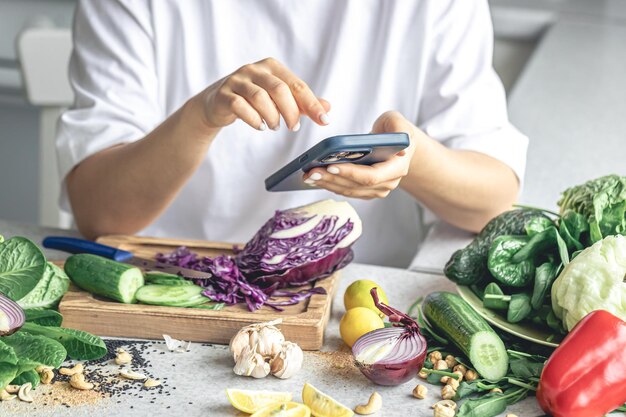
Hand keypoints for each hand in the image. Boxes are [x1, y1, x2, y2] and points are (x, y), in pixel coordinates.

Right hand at [198, 57, 329, 130]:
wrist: (217, 103)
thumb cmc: (253, 100)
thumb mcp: (280, 100)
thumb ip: (302, 104)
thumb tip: (327, 108)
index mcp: (272, 67)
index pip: (297, 85)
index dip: (312, 103)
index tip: (323, 120)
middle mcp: (254, 69)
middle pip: (279, 89)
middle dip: (290, 112)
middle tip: (293, 127)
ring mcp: (237, 80)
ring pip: (260, 98)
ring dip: (272, 117)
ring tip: (274, 126)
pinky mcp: (224, 94)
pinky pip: (240, 106)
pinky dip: (253, 119)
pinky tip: (259, 126)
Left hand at [303, 111, 417, 198]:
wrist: (396, 144)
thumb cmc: (394, 130)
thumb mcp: (397, 123)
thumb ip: (400, 131)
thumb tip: (402, 151)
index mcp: (397, 168)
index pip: (371, 176)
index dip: (350, 173)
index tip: (330, 166)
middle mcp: (388, 183)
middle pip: (355, 186)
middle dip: (331, 179)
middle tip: (311, 172)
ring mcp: (377, 190)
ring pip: (348, 191)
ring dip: (326, 184)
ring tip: (308, 175)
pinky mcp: (365, 192)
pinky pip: (345, 190)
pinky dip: (329, 184)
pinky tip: (314, 178)